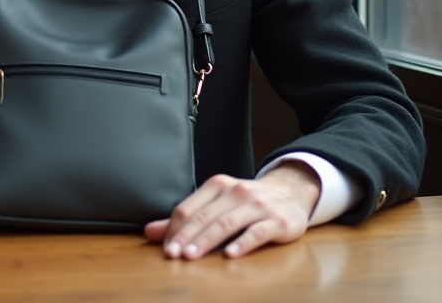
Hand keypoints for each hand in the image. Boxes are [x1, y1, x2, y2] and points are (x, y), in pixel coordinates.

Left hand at [144, 161, 320, 259]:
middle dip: (186, 236)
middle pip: (205, 216)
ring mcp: (258, 205)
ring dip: (206, 240)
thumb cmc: (248, 202)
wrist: (292, 194)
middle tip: (172, 254)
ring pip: (227, 223)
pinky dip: (242, 243)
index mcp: (218, 185)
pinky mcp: (278, 221)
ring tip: (191, 255)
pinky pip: (257, 232)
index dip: (175, 228)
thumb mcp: (217, 204)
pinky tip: (230, 254)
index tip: (165, 247)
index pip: (189, 207)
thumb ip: (186, 219)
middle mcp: (237, 192)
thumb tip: (150, 231)